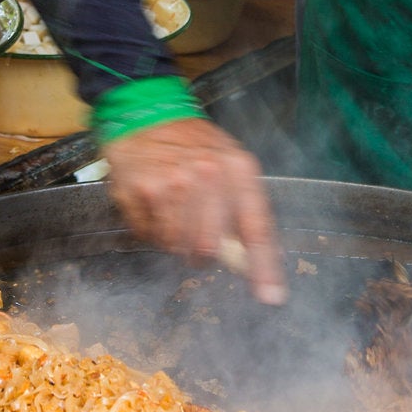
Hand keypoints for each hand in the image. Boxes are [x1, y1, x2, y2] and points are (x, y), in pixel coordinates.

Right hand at [103, 117, 287, 304]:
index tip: (271, 298)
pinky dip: (151, 230)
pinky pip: (149, 236)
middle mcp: (209, 174)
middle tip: (195, 236)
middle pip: (209, 247)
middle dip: (201, 253)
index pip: (257, 227)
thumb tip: (252, 262)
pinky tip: (153, 204)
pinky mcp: (141, 191)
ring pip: (176, 246)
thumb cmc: (193, 145)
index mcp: (239, 168)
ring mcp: (172, 183)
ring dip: (174, 241)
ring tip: (172, 212)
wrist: (145, 113)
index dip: (264, 268)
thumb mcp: (230, 163)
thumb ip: (244, 209)